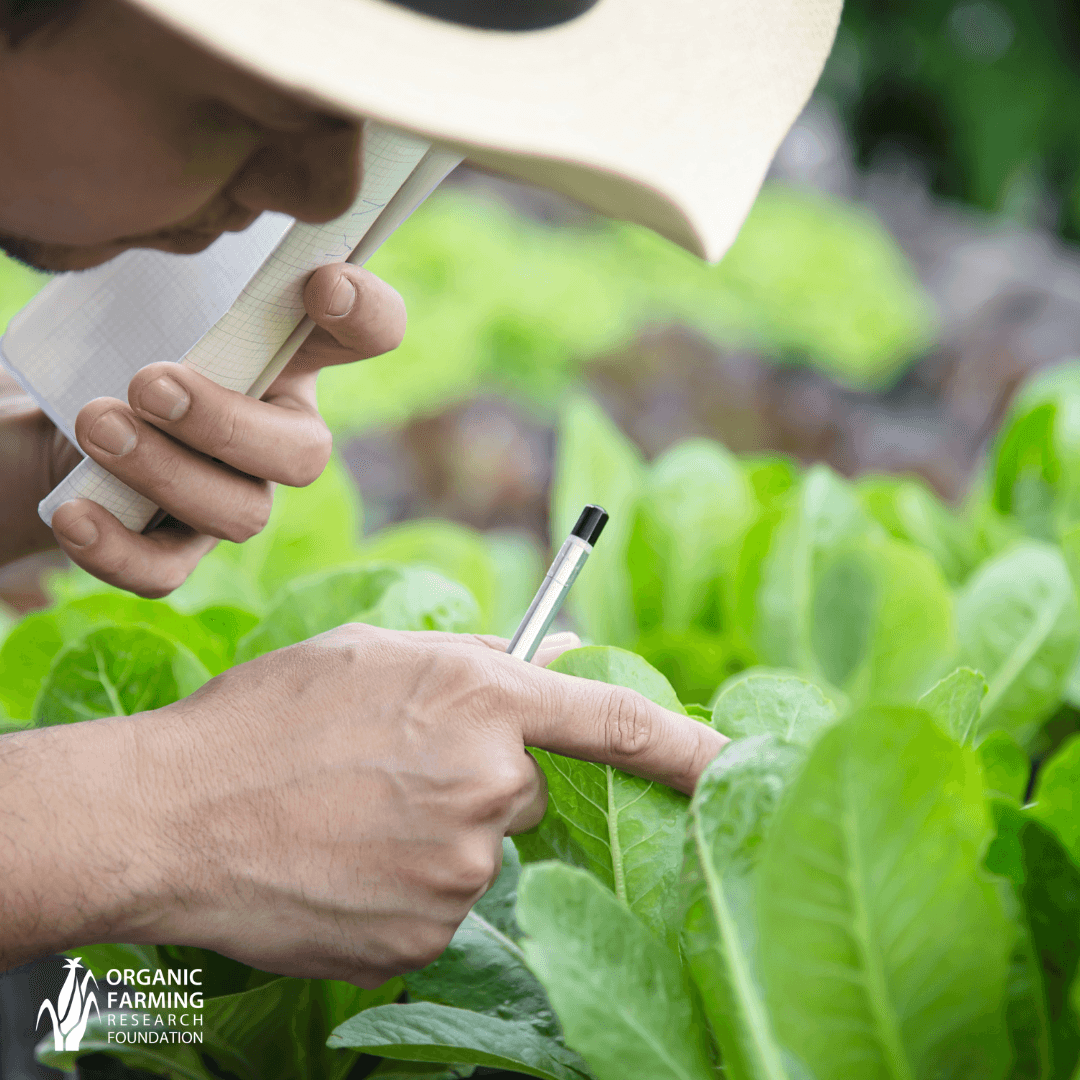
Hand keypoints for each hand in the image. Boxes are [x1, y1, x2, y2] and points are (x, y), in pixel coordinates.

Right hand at [0, 627, 727, 979]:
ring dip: (437, 832)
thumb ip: (476, 660)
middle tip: (394, 767)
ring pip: (482, 847)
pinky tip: (344, 861)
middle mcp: (487, 782)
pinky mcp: (426, 935)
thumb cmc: (266, 717)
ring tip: (350, 813)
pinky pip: (442, 903)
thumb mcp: (372, 655)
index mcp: (481, 696)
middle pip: (528, 787)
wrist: (171, 815)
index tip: (736, 764)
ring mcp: (459, 868)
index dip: (686, 743)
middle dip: (479, 775)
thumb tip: (555, 660)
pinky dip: (406, 884)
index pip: (617, 720)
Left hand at [46, 264, 404, 596]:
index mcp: (294, 357)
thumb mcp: (166, 289)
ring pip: (241, 514)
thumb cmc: (132, 336)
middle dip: (230, 424)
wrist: (73, 413)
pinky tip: (74, 511)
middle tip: (151, 383)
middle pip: (305, 455)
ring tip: (95, 425)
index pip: (371, 332)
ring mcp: (235, 497)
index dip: (367, 316)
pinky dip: (120, 549)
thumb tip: (199, 198)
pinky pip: (167, 571)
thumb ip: (203, 267)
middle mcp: (280, 435)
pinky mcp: (177, 549)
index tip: (320, 284)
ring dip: (167, 472)